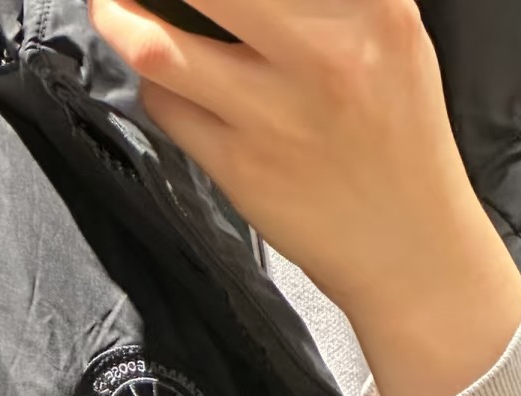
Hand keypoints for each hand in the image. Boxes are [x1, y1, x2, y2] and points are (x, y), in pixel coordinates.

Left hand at [88, 0, 520, 395]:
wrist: (407, 247)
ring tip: (112, 7)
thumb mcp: (386, 35)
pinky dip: (154, 85)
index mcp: (373, 8)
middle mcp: (324, 53)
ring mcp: (276, 114)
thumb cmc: (395, 136)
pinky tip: (166, 81)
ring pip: (160, 48)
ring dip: (119, 19)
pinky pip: (167, 109)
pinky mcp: (240, 166)